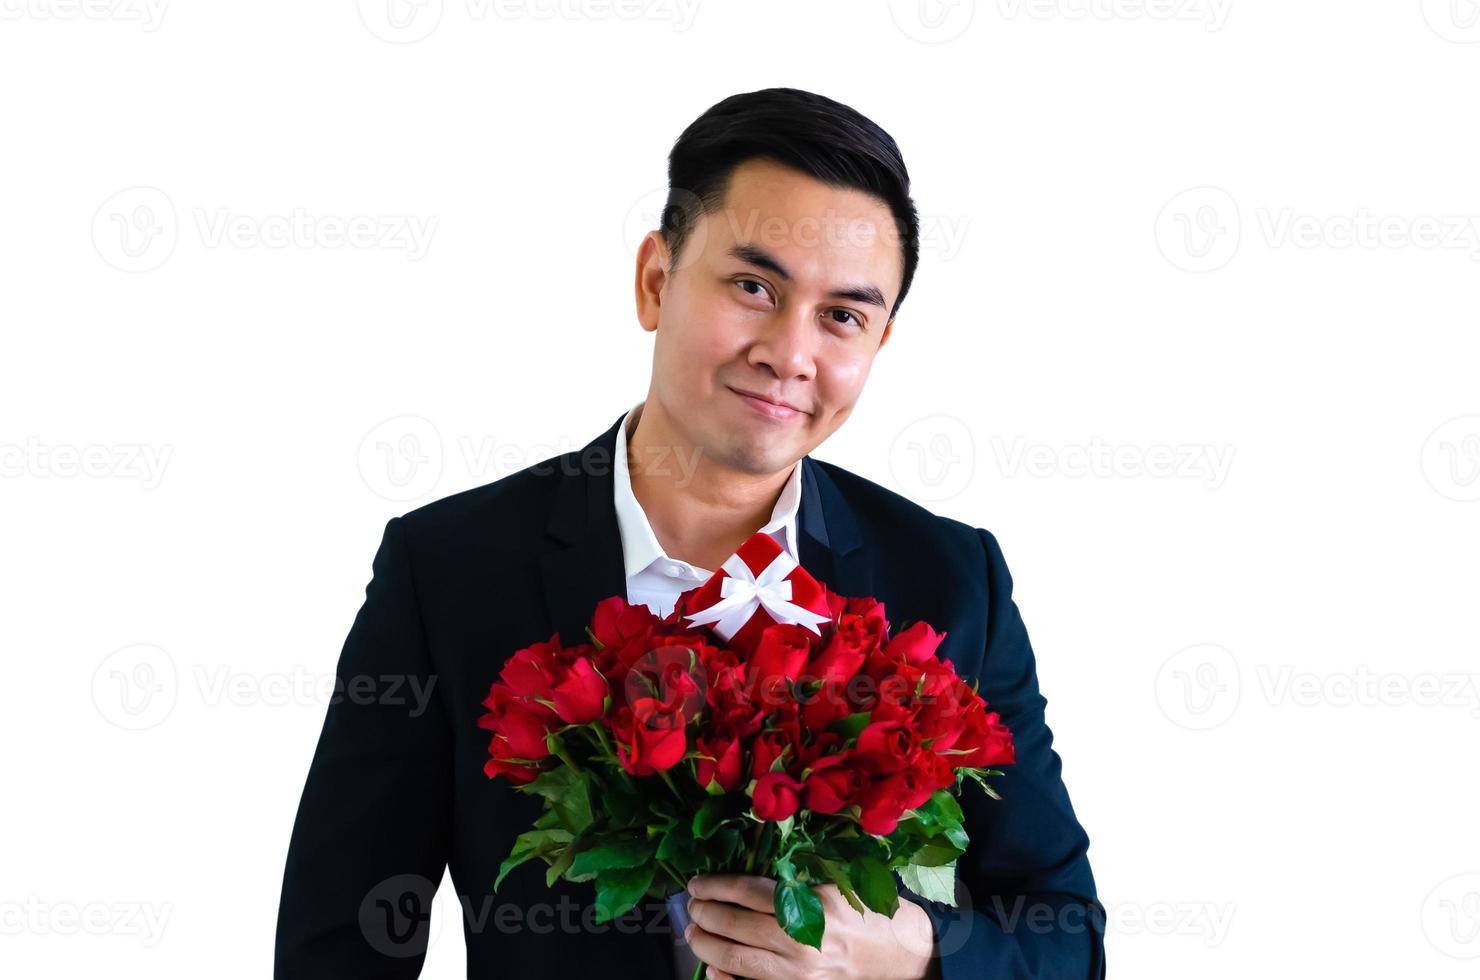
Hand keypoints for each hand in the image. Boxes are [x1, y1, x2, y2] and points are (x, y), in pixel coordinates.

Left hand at [684, 873, 938, 979]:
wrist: (909, 961)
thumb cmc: (877, 916)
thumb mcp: (845, 883)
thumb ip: (804, 875)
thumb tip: (755, 865)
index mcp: (815, 905)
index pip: (749, 891)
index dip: (716, 885)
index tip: (698, 881)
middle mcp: (803, 942)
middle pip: (736, 926)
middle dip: (705, 913)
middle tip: (691, 905)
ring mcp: (800, 975)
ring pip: (736, 960)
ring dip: (707, 945)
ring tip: (694, 932)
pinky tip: (713, 971)